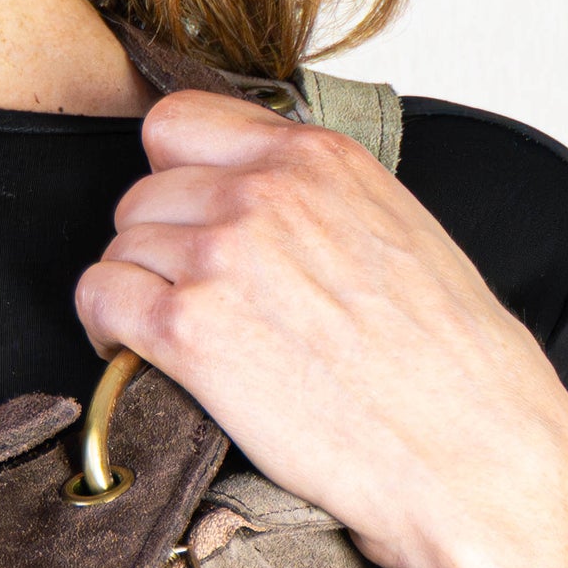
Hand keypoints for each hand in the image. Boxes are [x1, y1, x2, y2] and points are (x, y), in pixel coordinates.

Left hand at [74, 91, 567, 567]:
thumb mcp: (395, 231)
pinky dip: (105, 332)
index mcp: (316, 157)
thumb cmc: (447, 361)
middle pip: (142, 193)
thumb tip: (265, 208)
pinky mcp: (190, 330)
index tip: (187, 221)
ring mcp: (221, 255)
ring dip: (131, 294)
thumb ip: (319, 201)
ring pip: (119, 249)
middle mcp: (262, 191)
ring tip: (165, 338)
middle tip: (181, 298)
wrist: (467, 444)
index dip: (173, 177)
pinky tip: (137, 359)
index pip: (182, 123)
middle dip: (154, 248)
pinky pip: (100, 301)